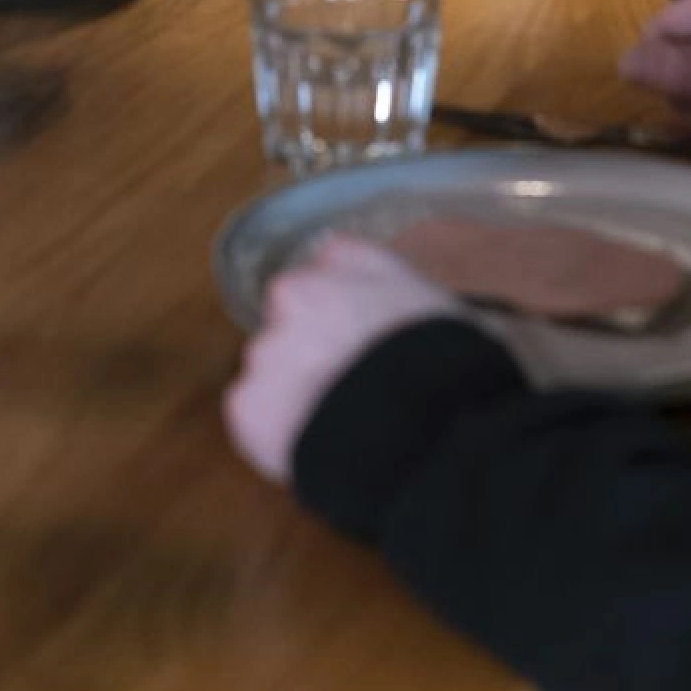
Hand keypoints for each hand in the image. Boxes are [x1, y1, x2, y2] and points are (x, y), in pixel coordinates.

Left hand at [224, 232, 479, 482]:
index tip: (359, 338)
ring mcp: (266, 352)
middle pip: (293, 324)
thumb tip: (333, 247)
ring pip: (273, 371)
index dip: (342, 313)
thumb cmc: (442, 365)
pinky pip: (256, 418)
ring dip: (296, 392)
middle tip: (352, 386)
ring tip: (341, 422)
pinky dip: (278, 433)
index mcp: (340, 267)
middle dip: (313, 350)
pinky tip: (319, 443)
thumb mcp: (430, 294)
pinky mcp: (249, 405)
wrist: (424, 431)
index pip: (326, 276)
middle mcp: (293, 298)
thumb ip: (377, 268)